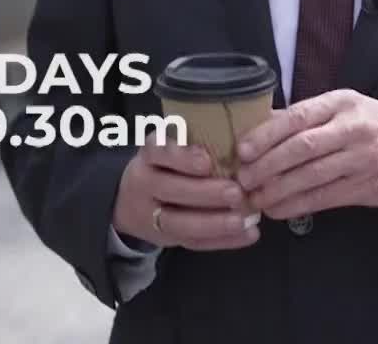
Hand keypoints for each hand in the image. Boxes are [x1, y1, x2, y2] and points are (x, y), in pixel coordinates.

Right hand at [112, 141, 259, 250]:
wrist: (130, 202)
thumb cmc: (167, 164)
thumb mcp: (171, 146)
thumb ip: (194, 141)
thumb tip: (242, 135)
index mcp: (150, 155)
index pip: (160, 152)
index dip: (182, 157)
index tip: (206, 161)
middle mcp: (145, 184)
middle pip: (171, 190)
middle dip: (205, 193)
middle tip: (236, 193)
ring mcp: (150, 215)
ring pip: (178, 222)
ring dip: (213, 223)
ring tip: (242, 220)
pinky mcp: (164, 238)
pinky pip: (192, 242)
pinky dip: (221, 241)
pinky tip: (248, 234)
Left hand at [234, 89, 377, 219]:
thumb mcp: (348, 109)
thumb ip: (308, 116)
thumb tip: (260, 123)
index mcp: (343, 102)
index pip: (298, 116)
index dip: (266, 135)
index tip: (242, 150)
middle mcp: (352, 128)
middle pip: (301, 147)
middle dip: (266, 166)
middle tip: (243, 180)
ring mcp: (360, 159)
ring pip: (310, 176)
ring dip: (277, 190)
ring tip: (255, 198)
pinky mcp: (364, 186)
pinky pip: (323, 197)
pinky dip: (297, 205)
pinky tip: (279, 210)